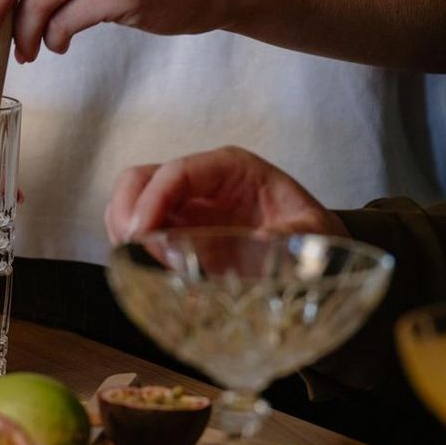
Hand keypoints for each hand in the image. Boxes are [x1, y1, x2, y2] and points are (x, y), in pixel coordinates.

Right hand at [105, 146, 346, 242]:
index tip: (143, 235)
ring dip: (126, 233)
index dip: (153, 199)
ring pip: (131, 204)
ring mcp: (185, 208)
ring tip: (143, 266)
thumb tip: (246, 245)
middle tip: (132, 251)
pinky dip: (137, 252)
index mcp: (231, 169)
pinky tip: (154, 275)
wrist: (318, 258)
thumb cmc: (316, 239)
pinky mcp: (178, 234)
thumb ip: (285, 238)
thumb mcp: (313, 236)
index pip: (177, 171)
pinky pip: (142, 234)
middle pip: (140, 179)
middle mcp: (201, 183)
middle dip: (127, 211)